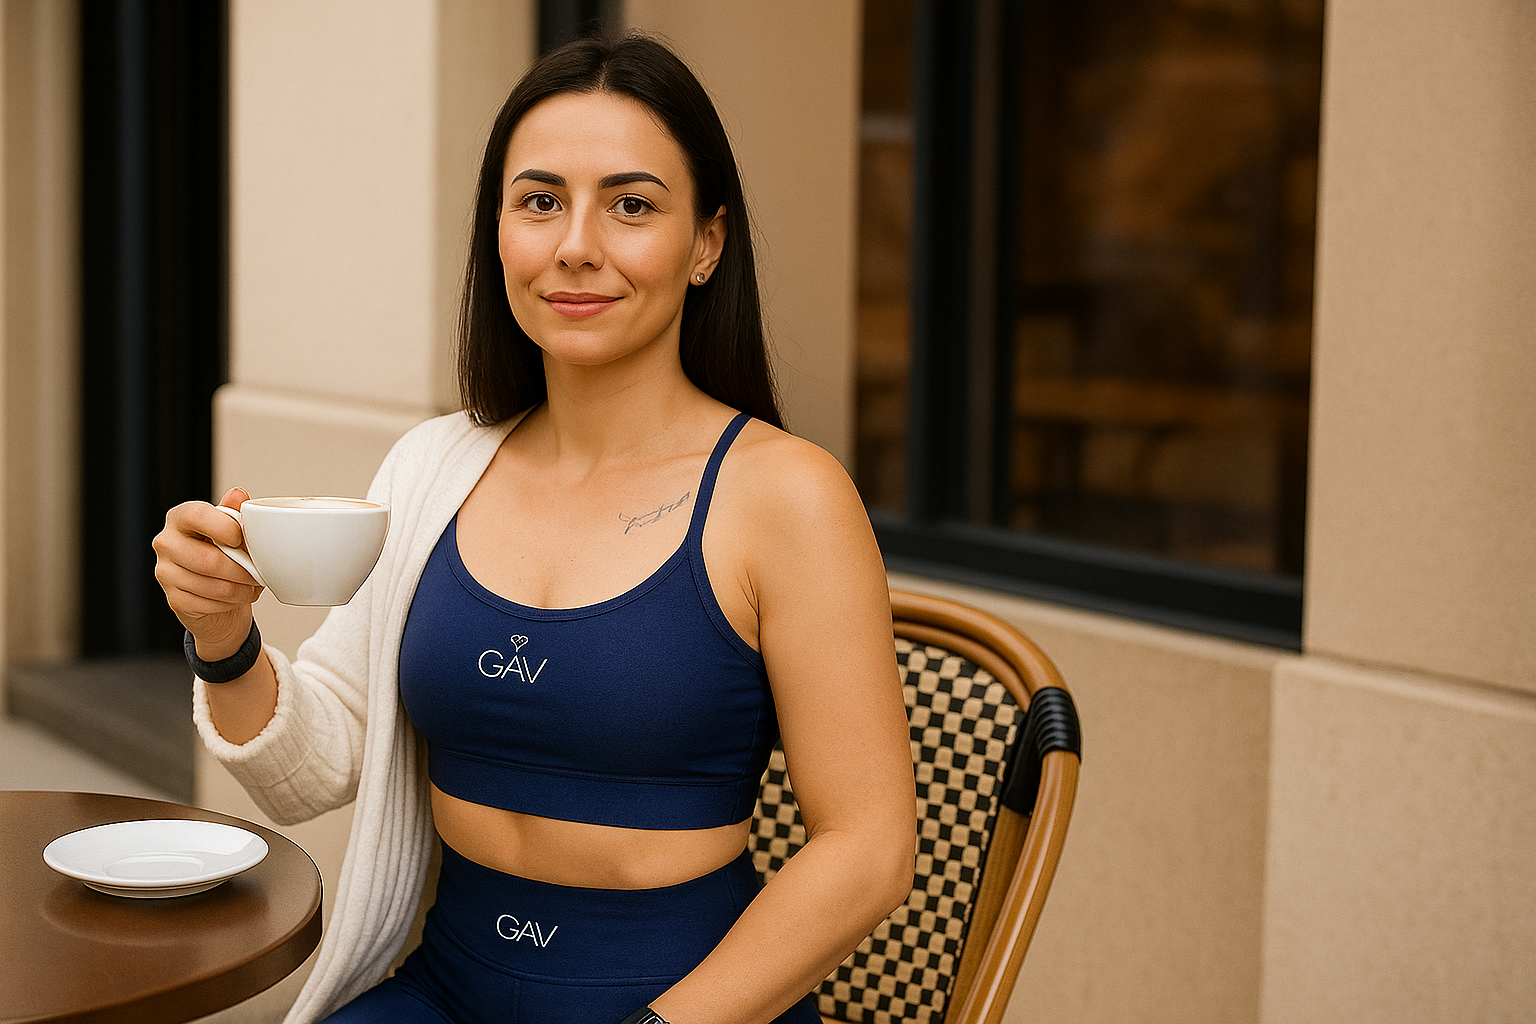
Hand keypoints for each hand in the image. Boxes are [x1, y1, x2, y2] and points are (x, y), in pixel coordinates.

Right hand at [152, 487, 264, 659]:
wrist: (215, 589)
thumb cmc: (225, 551)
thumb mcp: (231, 528)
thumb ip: (234, 512)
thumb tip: (238, 494)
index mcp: (180, 517)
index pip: (197, 516)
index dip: (225, 528)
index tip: (241, 538)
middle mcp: (166, 543)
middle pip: (207, 560)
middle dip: (242, 570)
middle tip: (259, 572)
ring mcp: (166, 572)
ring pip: (212, 586)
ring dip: (241, 589)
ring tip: (253, 585)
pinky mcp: (173, 599)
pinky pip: (209, 604)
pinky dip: (231, 603)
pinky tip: (238, 596)